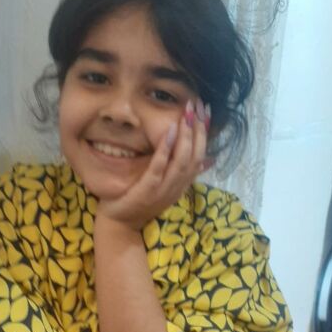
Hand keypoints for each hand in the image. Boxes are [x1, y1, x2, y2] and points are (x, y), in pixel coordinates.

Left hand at [96, 99, 211, 230]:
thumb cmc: (140, 203)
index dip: (204, 134)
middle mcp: (177, 187)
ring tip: (187, 114)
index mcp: (182, 185)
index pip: (200, 157)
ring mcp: (163, 189)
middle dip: (198, 130)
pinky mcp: (148, 190)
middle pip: (194, 156)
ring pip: (182, 161)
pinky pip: (160, 167)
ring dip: (186, 136)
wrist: (120, 225)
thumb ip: (185, 173)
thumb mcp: (166, 187)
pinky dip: (166, 148)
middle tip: (198, 106)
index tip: (205, 112)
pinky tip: (170, 130)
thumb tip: (210, 159)